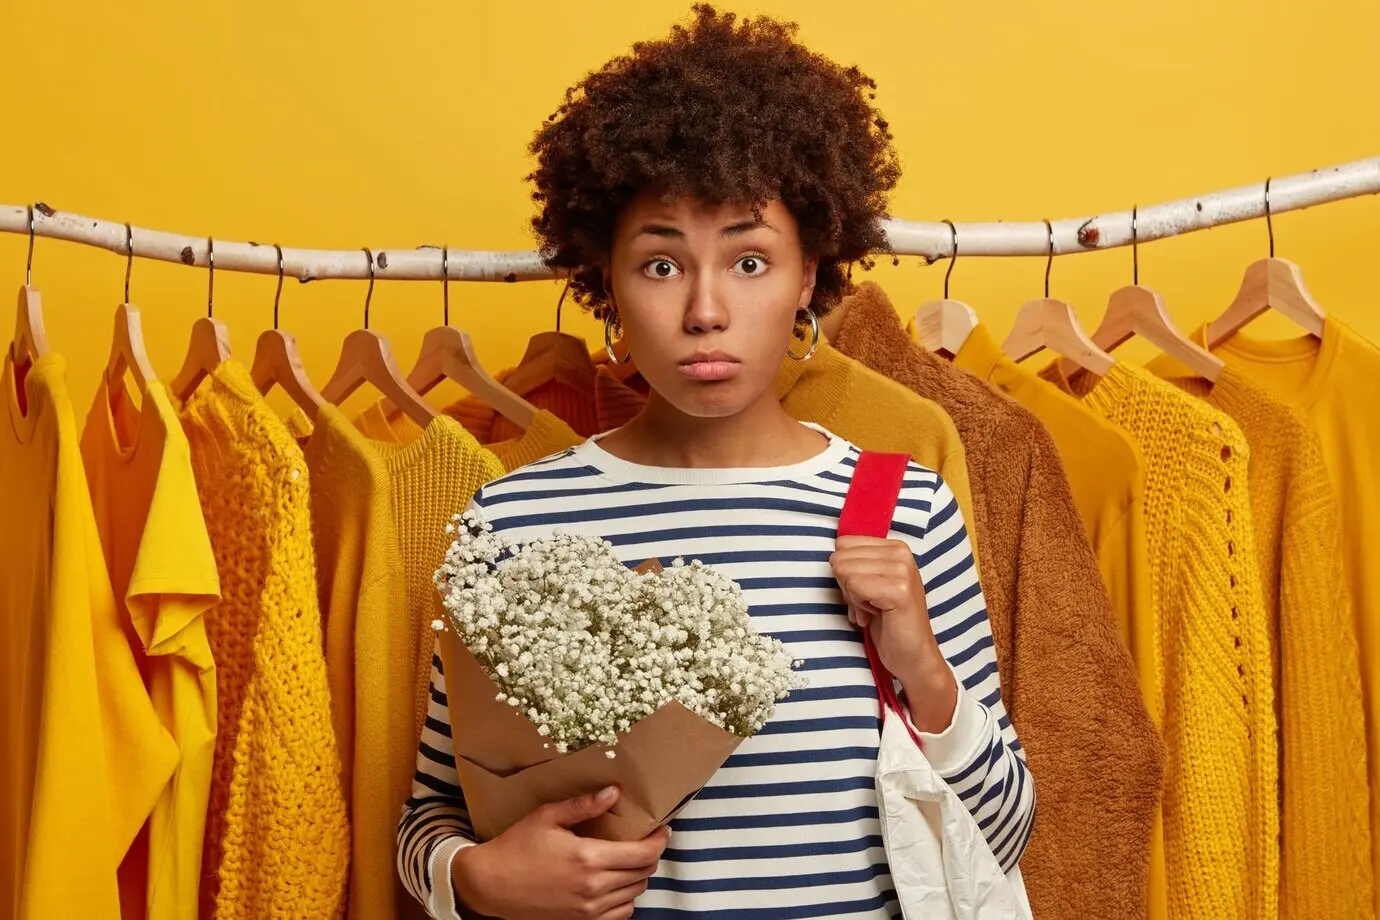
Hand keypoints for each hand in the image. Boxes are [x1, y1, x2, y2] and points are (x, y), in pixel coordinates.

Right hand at [452, 786, 669, 919]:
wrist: (491, 885)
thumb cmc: (517, 846)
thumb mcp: (548, 816)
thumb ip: (584, 805)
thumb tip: (614, 792)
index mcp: (588, 857)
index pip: (643, 854)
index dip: (659, 841)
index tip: (661, 829)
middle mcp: (593, 887)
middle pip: (643, 873)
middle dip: (649, 855)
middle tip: (644, 840)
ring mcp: (588, 909)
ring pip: (635, 894)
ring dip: (638, 876)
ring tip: (629, 860)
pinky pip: (620, 914)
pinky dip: (625, 899)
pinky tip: (616, 884)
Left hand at [830, 535, 956, 731]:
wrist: (913, 655)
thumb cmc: (888, 621)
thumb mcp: (871, 583)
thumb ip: (855, 565)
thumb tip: (832, 557)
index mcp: (895, 547)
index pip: (843, 544)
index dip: (846, 572)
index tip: (865, 591)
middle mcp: (901, 553)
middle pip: (840, 558)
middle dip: (847, 586)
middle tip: (869, 605)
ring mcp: (902, 570)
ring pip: (845, 571)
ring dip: (853, 598)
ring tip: (873, 611)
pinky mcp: (898, 590)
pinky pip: (854, 586)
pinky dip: (858, 606)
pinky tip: (876, 615)